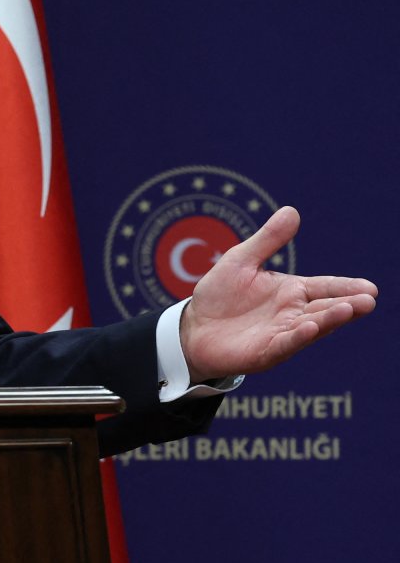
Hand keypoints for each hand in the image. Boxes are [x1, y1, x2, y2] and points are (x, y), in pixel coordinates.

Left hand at [181, 206, 376, 381]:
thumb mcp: (241, 261)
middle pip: (325, 308)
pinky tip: (310, 328)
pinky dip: (298, 336)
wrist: (193, 328)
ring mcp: (281, 334)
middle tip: (369, 300)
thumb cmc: (220, 295)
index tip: (370, 288)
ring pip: (311, 327)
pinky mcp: (265, 352)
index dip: (347, 287)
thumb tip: (291, 210)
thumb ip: (267, 240)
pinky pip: (284, 344)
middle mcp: (293, 314)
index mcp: (292, 291)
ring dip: (329, 320)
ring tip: (347, 310)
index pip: (325, 287)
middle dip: (348, 305)